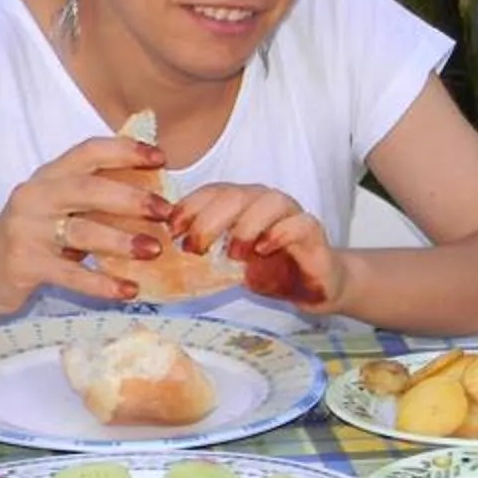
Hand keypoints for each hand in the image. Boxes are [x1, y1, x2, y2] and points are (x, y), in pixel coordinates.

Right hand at [0, 137, 171, 314]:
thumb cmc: (34, 237)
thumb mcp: (59, 207)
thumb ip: (95, 197)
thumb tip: (155, 194)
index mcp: (48, 176)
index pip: (88, 151)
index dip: (125, 150)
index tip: (161, 158)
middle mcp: (35, 196)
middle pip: (88, 189)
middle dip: (131, 198)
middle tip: (166, 211)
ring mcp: (27, 230)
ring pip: (81, 231)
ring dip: (122, 241)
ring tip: (155, 250)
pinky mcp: (24, 264)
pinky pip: (70, 274)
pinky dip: (102, 283)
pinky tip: (128, 290)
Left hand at [170, 182, 341, 312]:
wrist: (312, 286)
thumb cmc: (268, 271)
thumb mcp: (228, 262)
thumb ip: (205, 250)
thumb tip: (163, 251)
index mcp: (242, 202)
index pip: (212, 191)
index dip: (189, 206)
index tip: (172, 231)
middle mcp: (265, 201)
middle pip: (235, 195)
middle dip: (209, 220)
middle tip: (195, 248)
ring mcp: (291, 214)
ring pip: (269, 201)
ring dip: (244, 226)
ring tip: (232, 254)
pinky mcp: (313, 232)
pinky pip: (299, 223)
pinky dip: (278, 234)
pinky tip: (262, 251)